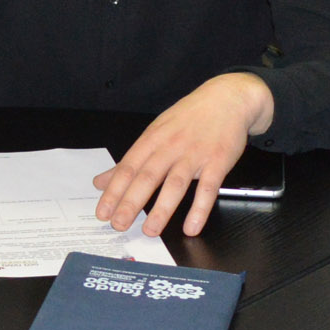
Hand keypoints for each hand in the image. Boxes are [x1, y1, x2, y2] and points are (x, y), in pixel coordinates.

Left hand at [94, 74, 272, 237]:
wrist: (228, 98)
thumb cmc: (189, 118)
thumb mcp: (155, 132)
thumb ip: (130, 160)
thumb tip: (101, 182)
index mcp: (152, 139)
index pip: (128, 168)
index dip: (114, 191)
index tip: (103, 213)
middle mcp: (170, 147)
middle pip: (147, 177)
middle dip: (131, 203)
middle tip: (119, 225)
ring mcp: (195, 154)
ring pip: (175, 184)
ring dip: (162, 209)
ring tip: (150, 230)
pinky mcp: (218, 161)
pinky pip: (208, 188)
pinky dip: (200, 209)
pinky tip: (191, 227)